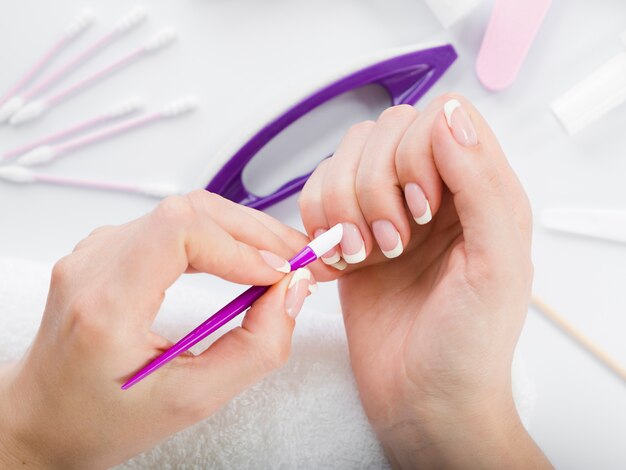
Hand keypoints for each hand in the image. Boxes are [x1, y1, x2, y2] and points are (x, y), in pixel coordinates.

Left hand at [0, 191, 319, 468]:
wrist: (44, 417)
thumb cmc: (102, 419)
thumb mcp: (192, 400)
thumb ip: (255, 348)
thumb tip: (292, 292)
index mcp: (105, 304)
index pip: (179, 232)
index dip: (240, 245)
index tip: (280, 274)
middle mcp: (93, 265)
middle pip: (189, 212)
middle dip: (255, 232)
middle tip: (299, 259)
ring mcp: (97, 251)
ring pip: (185, 211)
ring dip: (241, 231)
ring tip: (280, 259)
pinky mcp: (109, 250)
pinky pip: (172, 225)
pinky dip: (217, 236)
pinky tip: (242, 258)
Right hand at [299, 95, 550, 467]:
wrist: (422, 400)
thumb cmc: (468, 346)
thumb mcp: (497, 266)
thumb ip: (482, 186)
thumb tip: (448, 116)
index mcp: (478, 190)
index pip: (438, 116)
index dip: (417, 151)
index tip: (420, 209)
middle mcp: (429, 192)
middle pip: (382, 132)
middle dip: (374, 187)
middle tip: (390, 244)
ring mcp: (384, 212)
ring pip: (342, 160)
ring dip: (341, 207)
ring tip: (362, 256)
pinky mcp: (347, 236)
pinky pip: (316, 197)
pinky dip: (316, 225)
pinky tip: (338, 264)